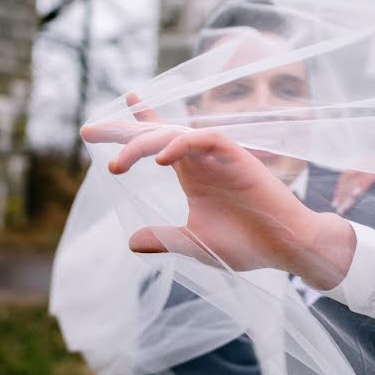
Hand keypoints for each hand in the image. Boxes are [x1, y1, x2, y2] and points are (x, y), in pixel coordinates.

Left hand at [80, 93, 355, 289]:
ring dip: (144, 144)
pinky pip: (206, 139)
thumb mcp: (194, 243)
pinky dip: (182, 144)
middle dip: (122, 129)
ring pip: (175, 134)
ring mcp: (217, 156)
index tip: (96, 125)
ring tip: (119, 163)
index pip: (155, 143)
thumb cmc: (246, 244)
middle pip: (156, 133)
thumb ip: (164, 238)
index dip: (131, 128)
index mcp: (189, 174)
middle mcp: (199, 160)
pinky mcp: (237, 157)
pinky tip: (161, 159)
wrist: (286, 248)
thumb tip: (131, 241)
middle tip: (87, 131)